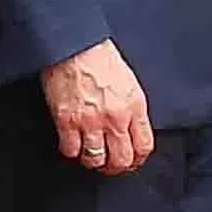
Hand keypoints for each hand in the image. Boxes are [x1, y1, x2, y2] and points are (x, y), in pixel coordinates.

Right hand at [43, 40, 155, 173]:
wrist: (74, 44)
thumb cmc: (99, 57)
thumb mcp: (129, 82)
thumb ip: (133, 109)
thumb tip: (131, 132)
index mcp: (134, 106)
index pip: (144, 146)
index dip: (137, 159)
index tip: (131, 161)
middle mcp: (115, 117)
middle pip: (121, 159)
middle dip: (116, 167)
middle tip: (109, 164)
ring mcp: (90, 121)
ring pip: (95, 159)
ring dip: (92, 161)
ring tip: (89, 155)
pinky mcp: (67, 120)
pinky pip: (71, 150)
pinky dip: (71, 151)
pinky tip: (72, 143)